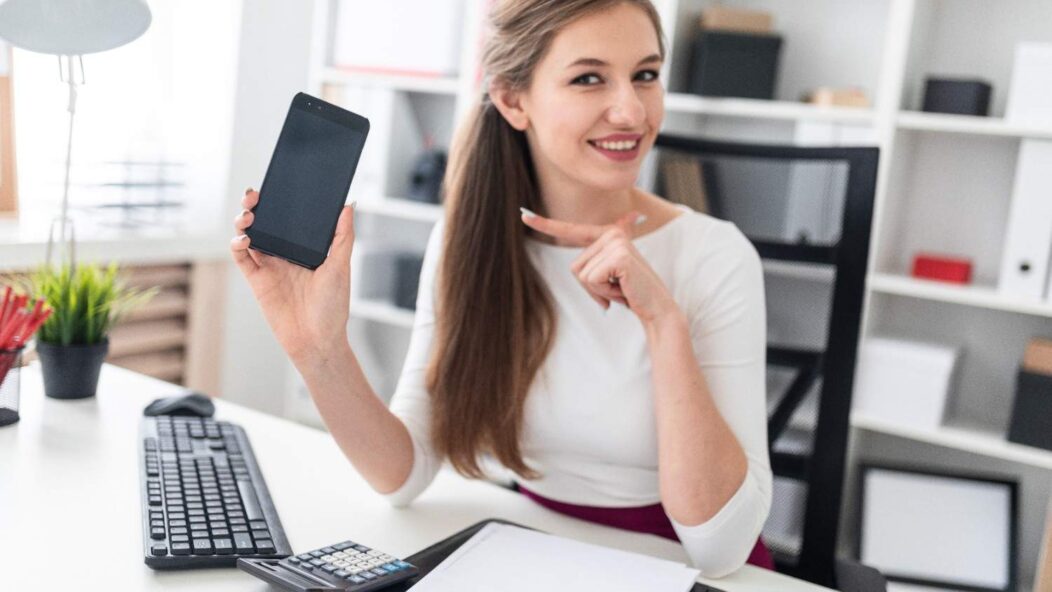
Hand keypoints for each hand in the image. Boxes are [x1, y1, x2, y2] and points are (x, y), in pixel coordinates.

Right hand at [230, 189, 354, 361]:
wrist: (318, 341)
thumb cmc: (333, 307)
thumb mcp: (341, 267)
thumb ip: (343, 236)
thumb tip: (349, 205)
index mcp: (305, 247)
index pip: (290, 218)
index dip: (281, 201)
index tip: (277, 185)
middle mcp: (285, 254)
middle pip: (265, 222)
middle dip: (256, 205)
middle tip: (255, 195)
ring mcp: (270, 266)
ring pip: (250, 235)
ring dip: (244, 221)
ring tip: (249, 215)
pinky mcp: (257, 280)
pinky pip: (242, 257)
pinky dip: (238, 244)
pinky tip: (244, 238)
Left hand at [521, 209, 680, 325]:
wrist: (656, 308)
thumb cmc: (630, 293)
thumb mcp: (609, 275)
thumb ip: (598, 261)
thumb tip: (623, 224)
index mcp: (608, 235)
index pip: (572, 230)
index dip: (546, 224)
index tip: (523, 215)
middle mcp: (612, 234)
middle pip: (574, 266)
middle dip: (591, 287)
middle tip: (615, 288)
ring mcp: (616, 243)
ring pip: (581, 275)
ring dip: (598, 291)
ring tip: (620, 288)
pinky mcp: (619, 256)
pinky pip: (591, 281)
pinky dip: (604, 293)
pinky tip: (622, 290)